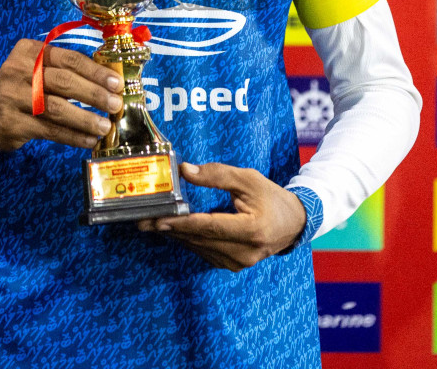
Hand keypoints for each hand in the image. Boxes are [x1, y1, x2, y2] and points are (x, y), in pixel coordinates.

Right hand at [0, 39, 123, 151]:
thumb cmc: (19, 88)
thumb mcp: (34, 70)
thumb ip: (64, 70)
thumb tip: (108, 82)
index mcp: (28, 51)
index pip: (69, 59)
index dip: (96, 71)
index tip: (116, 83)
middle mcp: (18, 71)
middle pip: (64, 82)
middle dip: (94, 94)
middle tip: (115, 105)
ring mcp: (12, 97)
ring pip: (57, 108)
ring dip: (86, 118)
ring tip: (106, 126)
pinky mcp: (12, 123)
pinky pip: (49, 130)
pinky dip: (72, 135)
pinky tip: (89, 139)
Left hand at [138, 162, 306, 269]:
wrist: (293, 223)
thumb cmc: (271, 197)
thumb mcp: (248, 179)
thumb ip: (217, 175)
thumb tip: (185, 171)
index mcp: (253, 229)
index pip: (210, 226)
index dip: (183, 222)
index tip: (159, 218)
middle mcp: (246, 252)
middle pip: (200, 239)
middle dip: (170, 228)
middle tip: (143, 220)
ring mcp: (240, 262)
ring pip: (200, 248)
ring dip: (175, 235)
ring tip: (151, 223)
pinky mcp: (234, 266)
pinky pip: (205, 252)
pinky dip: (189, 240)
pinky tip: (173, 229)